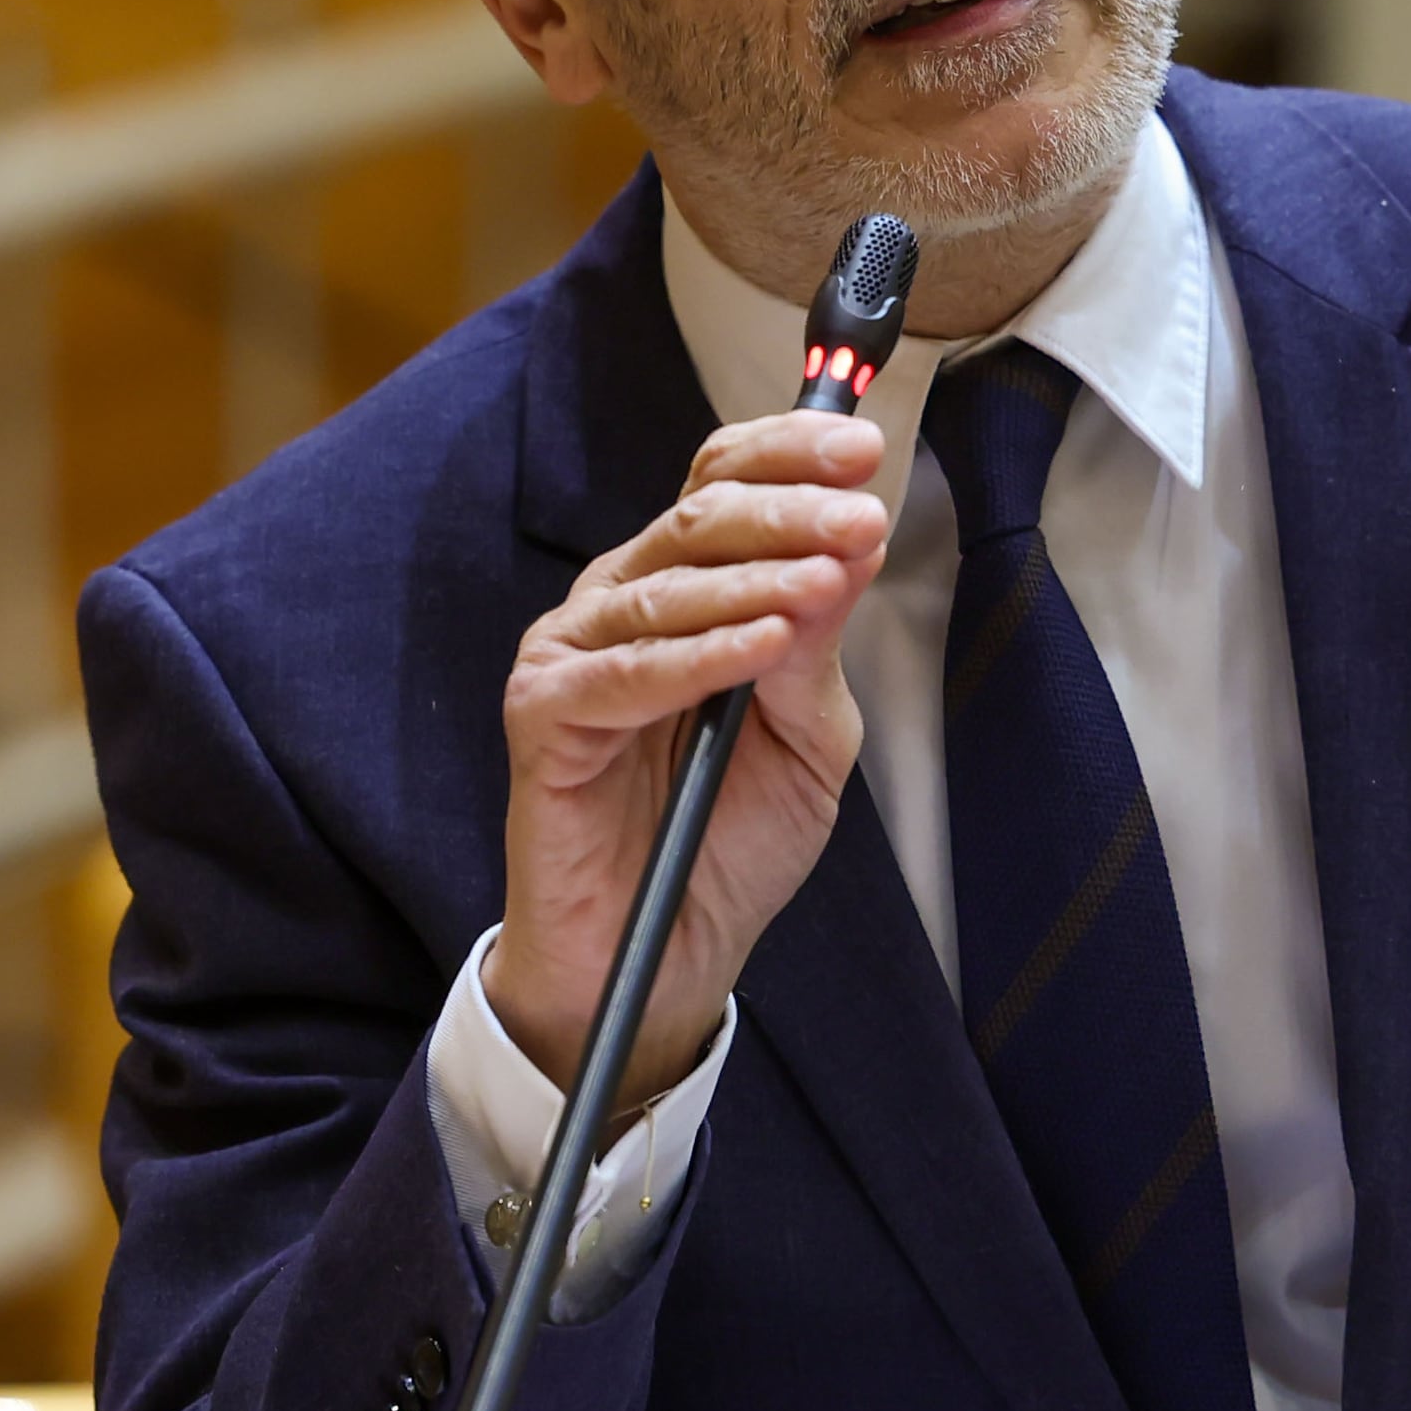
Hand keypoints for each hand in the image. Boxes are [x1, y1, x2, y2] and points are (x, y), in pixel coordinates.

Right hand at [483, 411, 889, 1111]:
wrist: (665, 958)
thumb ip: (819, 644)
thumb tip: (853, 540)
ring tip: (827, 577)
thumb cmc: (728, 842)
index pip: (724, 484)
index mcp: (683, 587)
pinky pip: (628, 674)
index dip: (790, 457)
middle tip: (859, 511)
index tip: (867, 452)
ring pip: (668, 587)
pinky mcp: (543, 714)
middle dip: (789, 508)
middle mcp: (621, 602)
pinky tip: (764, 645)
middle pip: (699, 519)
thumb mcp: (807, 737)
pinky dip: (702, 656)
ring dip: (758, 577)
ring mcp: (572, 652)